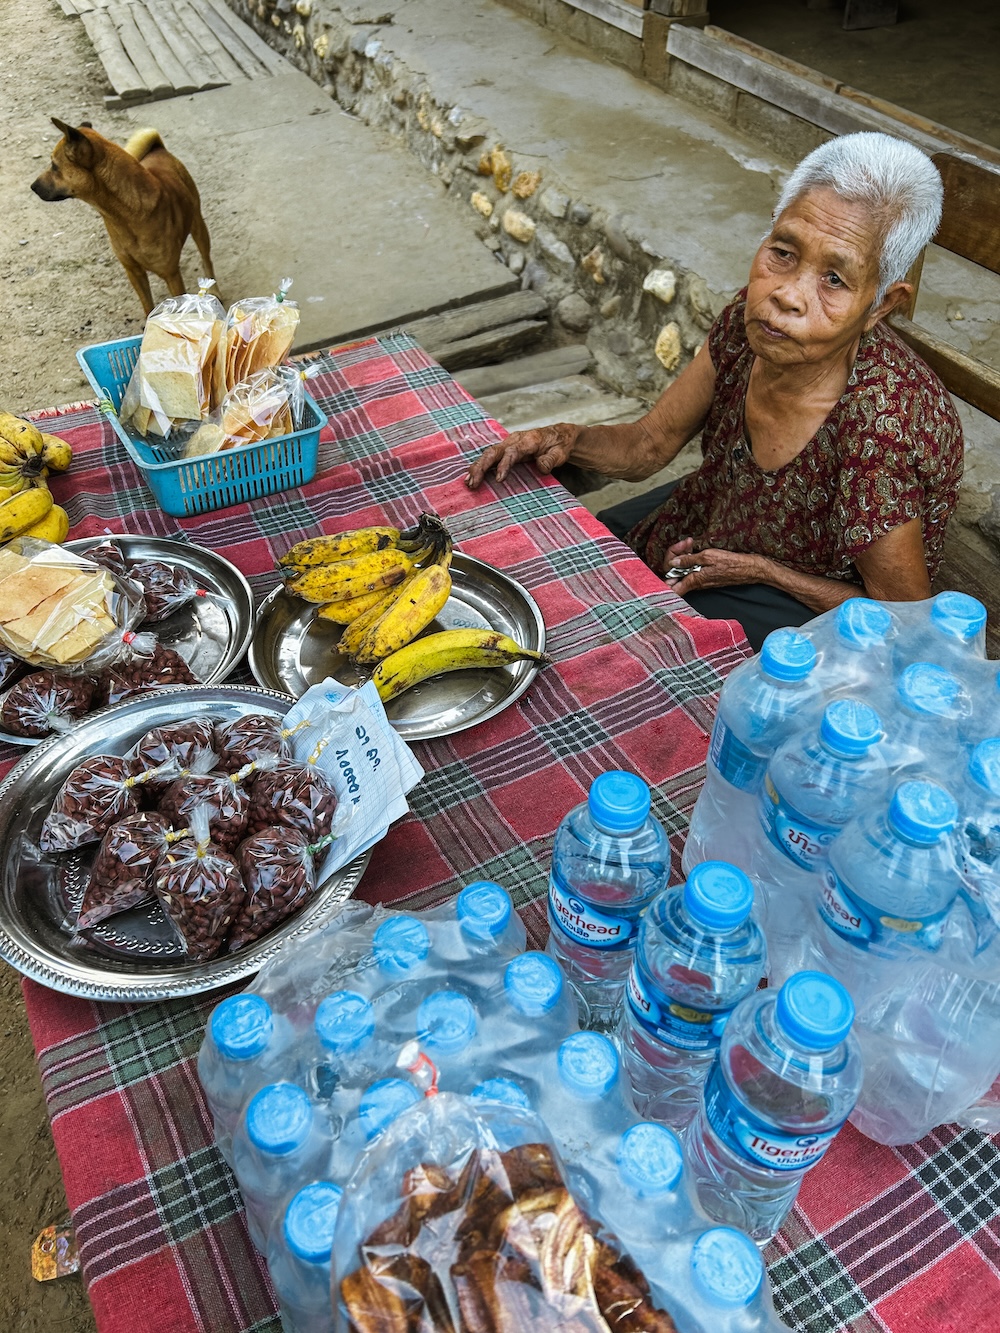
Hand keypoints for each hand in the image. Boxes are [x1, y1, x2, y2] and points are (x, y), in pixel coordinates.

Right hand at [466, 423, 580, 489]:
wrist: (559, 436)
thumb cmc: (559, 445)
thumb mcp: (560, 453)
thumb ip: (551, 459)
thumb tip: (541, 467)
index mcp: (528, 440)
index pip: (512, 452)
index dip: (504, 465)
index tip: (500, 480)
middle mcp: (514, 440)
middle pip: (494, 451)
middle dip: (482, 467)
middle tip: (474, 482)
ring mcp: (508, 444)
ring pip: (489, 454)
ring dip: (477, 468)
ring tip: (469, 483)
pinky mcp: (506, 450)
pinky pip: (490, 458)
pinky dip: (480, 467)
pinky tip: (472, 478)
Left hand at [666, 543, 766, 596]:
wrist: (749, 568)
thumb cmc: (730, 562)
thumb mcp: (708, 556)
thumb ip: (688, 560)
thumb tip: (673, 562)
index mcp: (693, 581)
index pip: (670, 587)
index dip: (666, 573)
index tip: (671, 557)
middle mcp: (695, 584)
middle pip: (674, 574)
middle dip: (675, 556)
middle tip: (684, 543)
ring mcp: (700, 580)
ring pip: (683, 570)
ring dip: (683, 555)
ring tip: (690, 542)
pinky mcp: (705, 576)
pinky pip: (692, 568)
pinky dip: (690, 557)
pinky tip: (694, 548)